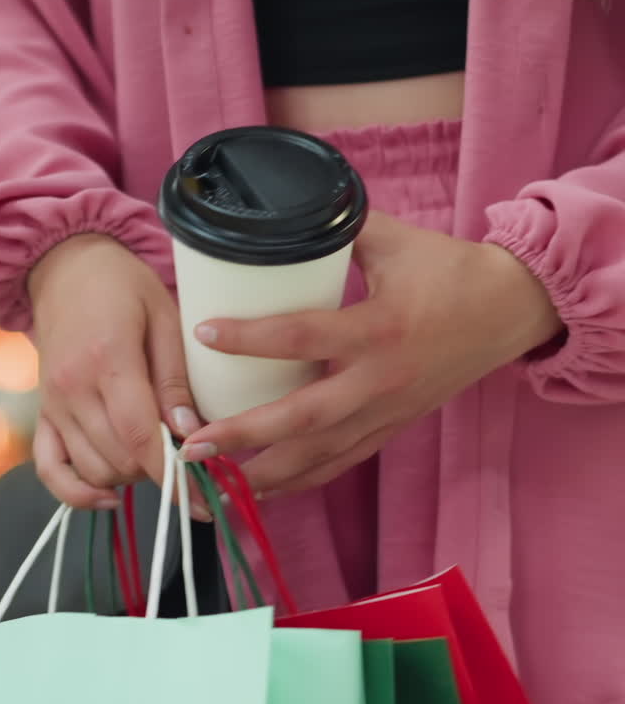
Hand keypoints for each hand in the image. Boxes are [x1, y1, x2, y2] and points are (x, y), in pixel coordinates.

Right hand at [30, 233, 205, 510]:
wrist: (65, 267)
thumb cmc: (124, 286)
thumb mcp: (165, 317)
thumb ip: (176, 379)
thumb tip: (189, 433)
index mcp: (107, 360)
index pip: (140, 436)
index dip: (172, 475)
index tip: (201, 502)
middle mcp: (73, 388)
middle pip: (119, 459)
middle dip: (158, 471)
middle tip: (187, 459)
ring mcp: (52, 403)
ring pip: (93, 469)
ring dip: (129, 477)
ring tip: (154, 455)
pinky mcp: (43, 412)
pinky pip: (49, 469)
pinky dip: (77, 492)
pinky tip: (108, 495)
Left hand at [180, 213, 561, 495]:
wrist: (510, 312)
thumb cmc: (450, 271)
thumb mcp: (395, 240)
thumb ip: (337, 229)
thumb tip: (280, 214)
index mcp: (379, 329)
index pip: (303, 336)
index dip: (250, 338)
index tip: (203, 333)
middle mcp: (380, 381)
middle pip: (304, 418)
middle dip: (245, 436)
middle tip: (193, 445)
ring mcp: (387, 412)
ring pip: (320, 455)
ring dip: (265, 473)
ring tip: (212, 483)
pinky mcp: (392, 428)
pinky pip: (340, 462)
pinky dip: (300, 480)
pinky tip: (262, 490)